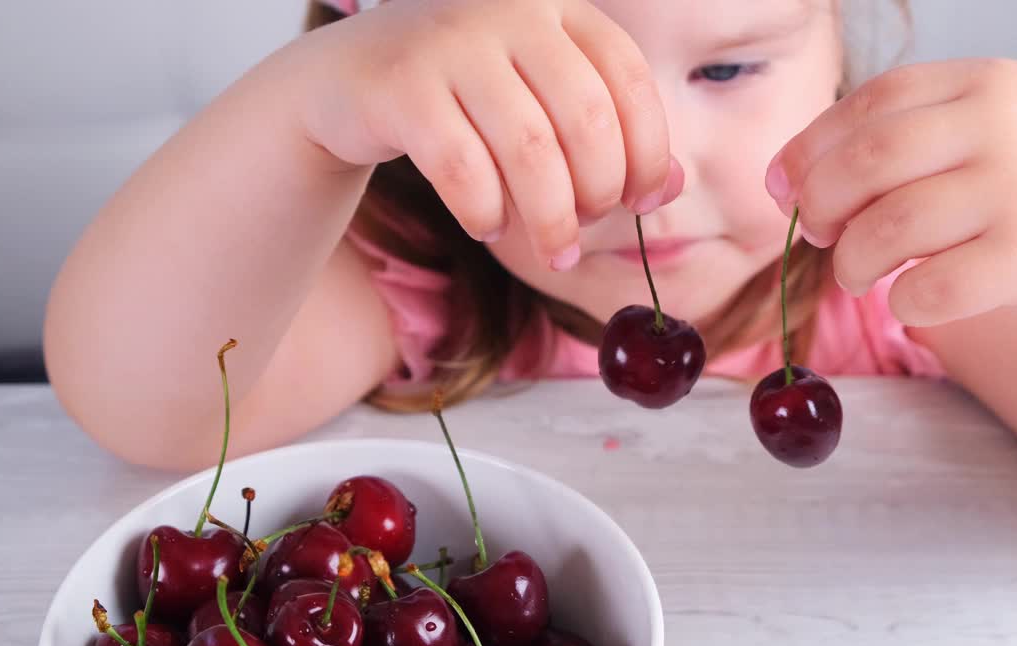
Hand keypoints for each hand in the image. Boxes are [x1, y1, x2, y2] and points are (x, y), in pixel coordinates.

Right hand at [298, 0, 681, 268]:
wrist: (343, 82)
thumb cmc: (460, 100)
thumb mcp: (538, 106)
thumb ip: (607, 139)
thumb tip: (673, 188)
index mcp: (557, 8)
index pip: (628, 79)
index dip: (649, 150)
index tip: (643, 203)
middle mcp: (508, 12)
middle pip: (586, 119)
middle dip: (597, 195)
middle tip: (582, 235)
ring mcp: (451, 41)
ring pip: (528, 149)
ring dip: (549, 218)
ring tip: (550, 250)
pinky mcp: (401, 84)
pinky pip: (463, 167)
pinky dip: (484, 211)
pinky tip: (488, 226)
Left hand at [765, 58, 1016, 338]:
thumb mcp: (982, 143)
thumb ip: (896, 146)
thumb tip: (784, 181)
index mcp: (988, 82)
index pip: (872, 101)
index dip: (811, 149)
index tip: (785, 191)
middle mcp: (1009, 122)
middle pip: (867, 162)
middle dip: (819, 207)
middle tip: (817, 237)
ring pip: (888, 228)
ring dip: (851, 262)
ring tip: (857, 275)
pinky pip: (929, 288)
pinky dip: (901, 303)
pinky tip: (911, 300)